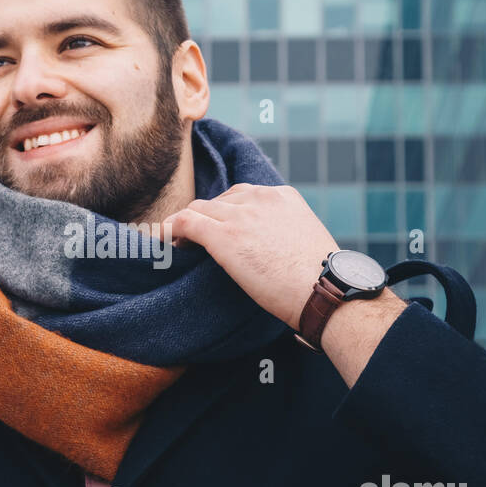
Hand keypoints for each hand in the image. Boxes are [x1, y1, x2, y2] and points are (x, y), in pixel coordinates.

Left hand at [161, 183, 341, 330]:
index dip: (224, 214)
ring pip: (198, 209)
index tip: (218, 231)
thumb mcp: (304, 243)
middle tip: (194, 242)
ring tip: (177, 245)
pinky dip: (169, 230)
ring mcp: (240, 215)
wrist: (324, 290)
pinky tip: (161, 242)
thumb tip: (270, 252)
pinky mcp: (223, 235)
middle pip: (217, 201)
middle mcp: (260, 198)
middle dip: (205, 219)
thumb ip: (283, 235)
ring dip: (185, 226)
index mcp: (282, 197)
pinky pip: (185, 223)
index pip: (242, 196)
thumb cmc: (321, 280)